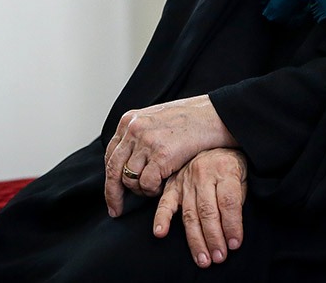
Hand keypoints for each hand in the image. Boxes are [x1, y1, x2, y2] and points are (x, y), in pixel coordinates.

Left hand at [104, 95, 235, 216]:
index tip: (112, 195)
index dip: (110, 179)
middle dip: (113, 194)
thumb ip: (138, 135)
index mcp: (130, 120)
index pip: (110, 155)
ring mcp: (147, 142)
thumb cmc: (190, 120)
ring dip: (141, 190)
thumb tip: (126, 159)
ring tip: (155, 187)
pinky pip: (147, 184)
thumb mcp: (155, 120)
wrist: (215, 115)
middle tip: (116, 210)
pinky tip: (164, 185)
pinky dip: (153, 191)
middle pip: (113, 170)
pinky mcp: (161, 155)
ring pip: (130, 179)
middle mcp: (134, 129)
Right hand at [153, 148, 248, 267]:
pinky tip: (160, 233)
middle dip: (214, 238)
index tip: (235, 244)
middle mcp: (203, 174)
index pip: (228, 202)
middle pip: (208, 211)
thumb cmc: (231, 165)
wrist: (213, 141)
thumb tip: (232, 231)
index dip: (232, 225)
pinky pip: (165, 203)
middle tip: (219, 258)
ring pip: (190, 213)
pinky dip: (161, 219)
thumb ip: (237, 199)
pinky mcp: (173, 184)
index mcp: (225, 169)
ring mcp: (186, 179)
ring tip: (203, 259)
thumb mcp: (242, 176)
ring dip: (196, 240)